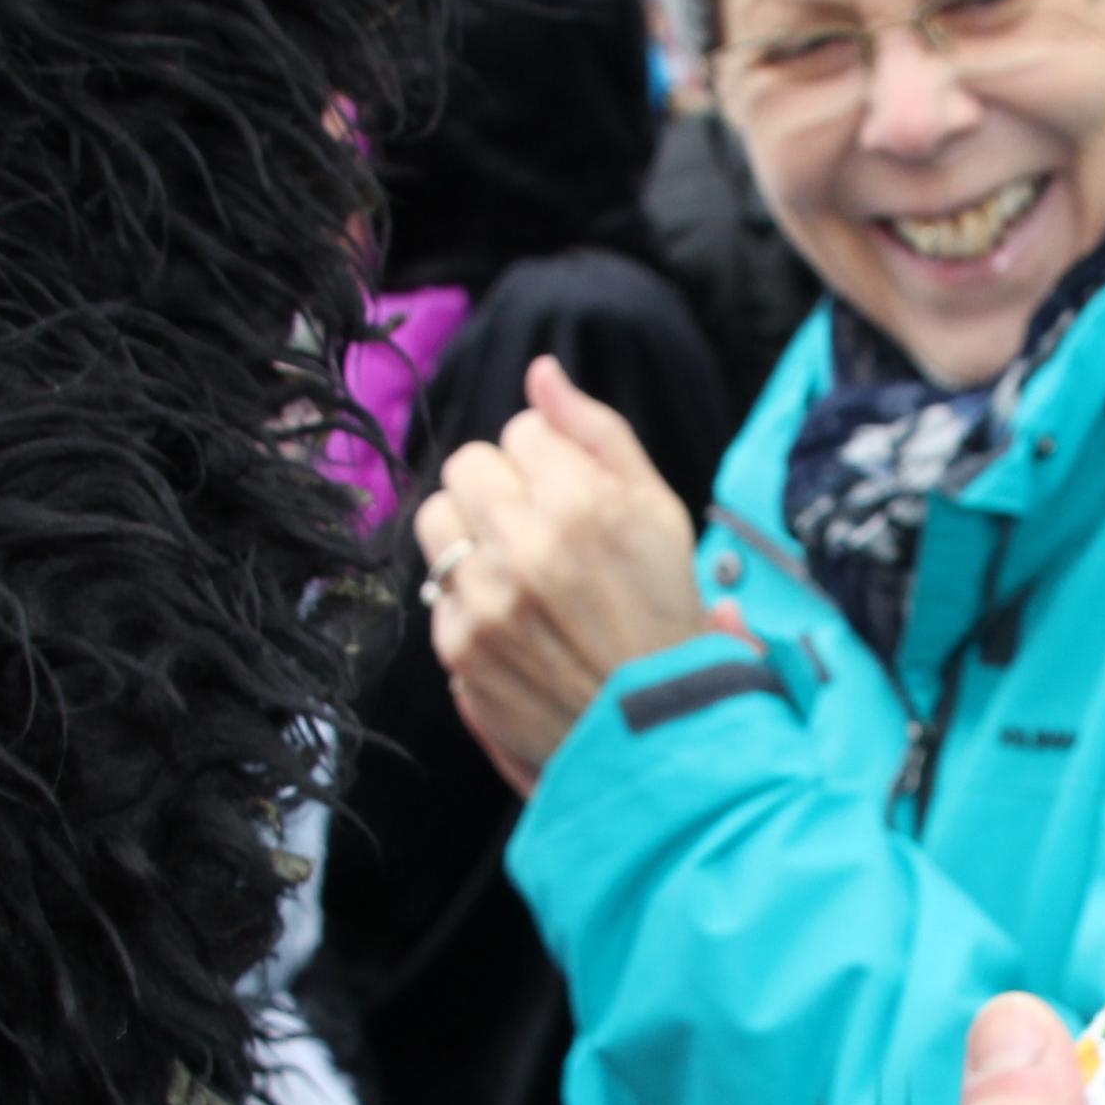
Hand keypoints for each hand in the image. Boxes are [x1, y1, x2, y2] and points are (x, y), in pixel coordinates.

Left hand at [416, 356, 708, 786]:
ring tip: (520, 570)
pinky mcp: (459, 647)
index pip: (521, 430)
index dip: (552, 461)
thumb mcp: (659, 511)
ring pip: (438, 520)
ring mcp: (485, 601)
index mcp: (582, 504)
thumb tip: (541, 371)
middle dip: (502, 488)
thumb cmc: (666, 615)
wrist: (657, 733)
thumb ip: (597, 432)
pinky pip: (440, 588)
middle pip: (467, 465)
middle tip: (542, 530)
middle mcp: (525, 548)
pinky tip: (518, 621)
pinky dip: (473, 597)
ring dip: (473, 535)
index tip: (577, 499)